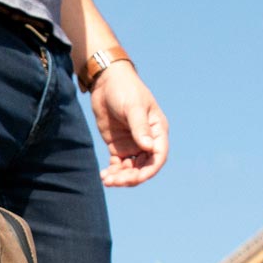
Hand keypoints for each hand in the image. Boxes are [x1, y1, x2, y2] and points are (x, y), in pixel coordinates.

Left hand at [90, 63, 168, 186]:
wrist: (106, 82)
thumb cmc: (124, 90)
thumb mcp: (133, 107)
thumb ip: (140, 127)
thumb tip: (148, 147)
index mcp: (157, 131)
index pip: (158, 156)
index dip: (150, 170)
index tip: (137, 178)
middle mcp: (147, 140)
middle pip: (144, 166)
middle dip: (132, 177)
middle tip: (115, 181)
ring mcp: (132, 144)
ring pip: (130, 169)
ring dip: (121, 178)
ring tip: (107, 180)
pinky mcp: (118, 146)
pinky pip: (118, 165)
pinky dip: (113, 173)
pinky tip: (104, 176)